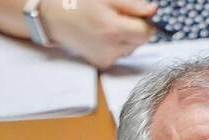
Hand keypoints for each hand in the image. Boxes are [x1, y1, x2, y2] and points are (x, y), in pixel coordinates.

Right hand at [42, 0, 156, 67]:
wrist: (55, 18)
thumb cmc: (80, 3)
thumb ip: (133, 4)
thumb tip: (153, 11)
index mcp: (113, 31)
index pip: (146, 33)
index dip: (145, 22)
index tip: (138, 13)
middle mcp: (111, 50)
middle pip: (139, 42)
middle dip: (134, 28)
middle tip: (117, 16)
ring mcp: (106, 60)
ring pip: (130, 48)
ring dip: (125, 36)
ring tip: (106, 25)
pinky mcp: (102, 64)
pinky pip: (119, 54)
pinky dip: (116, 44)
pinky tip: (102, 35)